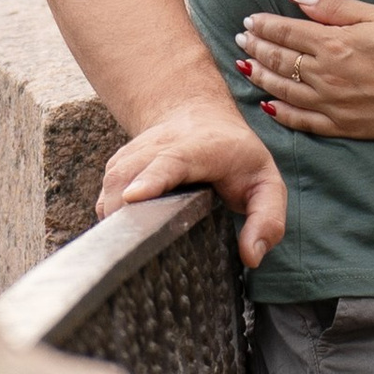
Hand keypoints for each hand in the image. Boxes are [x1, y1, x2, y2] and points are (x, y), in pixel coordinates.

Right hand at [97, 98, 288, 266]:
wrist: (201, 117)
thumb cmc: (238, 157)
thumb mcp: (267, 184)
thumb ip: (267, 219)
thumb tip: (252, 257)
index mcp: (201, 149)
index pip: (171, 160)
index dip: (151, 178)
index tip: (135, 197)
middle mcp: (161, 145)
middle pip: (130, 173)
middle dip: (124, 208)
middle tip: (130, 249)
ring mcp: (135, 154)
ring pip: (112, 183)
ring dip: (115, 216)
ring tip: (126, 251)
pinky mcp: (119, 166)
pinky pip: (106, 191)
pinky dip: (110, 215)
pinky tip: (124, 239)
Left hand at [234, 0, 373, 139]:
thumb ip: (334, 7)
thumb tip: (298, 0)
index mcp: (333, 43)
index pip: (285, 32)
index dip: (263, 25)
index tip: (249, 20)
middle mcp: (325, 75)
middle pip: (279, 59)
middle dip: (255, 47)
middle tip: (241, 40)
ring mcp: (330, 104)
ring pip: (282, 90)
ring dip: (260, 76)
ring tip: (245, 66)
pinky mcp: (341, 126)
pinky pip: (301, 122)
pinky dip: (280, 113)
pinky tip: (267, 105)